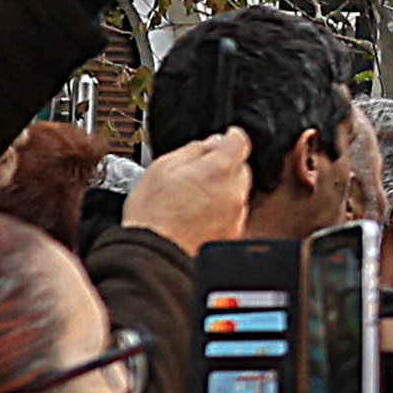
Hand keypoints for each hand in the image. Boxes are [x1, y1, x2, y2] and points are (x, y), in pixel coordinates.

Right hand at [122, 132, 260, 252]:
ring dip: (221, 190)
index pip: (240, 142)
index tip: (225, 138)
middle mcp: (234, 193)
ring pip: (236, 191)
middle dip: (223, 166)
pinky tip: (197, 216)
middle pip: (240, 168)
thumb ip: (193, 149)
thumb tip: (211, 142)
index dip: (230, 137)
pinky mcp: (233, 233)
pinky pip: (232, 213)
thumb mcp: (161, 168)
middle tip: (196, 174)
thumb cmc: (153, 216)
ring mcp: (236, 215)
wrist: (155, 256)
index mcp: (218, 170)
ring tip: (191, 199)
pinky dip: (220, 211)